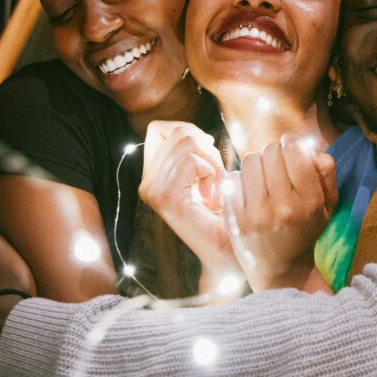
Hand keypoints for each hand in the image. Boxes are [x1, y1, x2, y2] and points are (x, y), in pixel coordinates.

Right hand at [139, 121, 234, 276]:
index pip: (158, 127)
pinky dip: (211, 172)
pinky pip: (191, 161)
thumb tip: (200, 134)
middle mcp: (146, 183)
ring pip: (187, 143)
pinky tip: (213, 196)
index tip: (207, 152)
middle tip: (216, 179)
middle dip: (207, 149)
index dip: (188, 130)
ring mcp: (152, 191)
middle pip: (179, 133)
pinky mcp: (166, 198)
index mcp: (151, 176)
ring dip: (212, 162)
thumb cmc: (225, 212)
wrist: (230, 249)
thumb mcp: (205, 176)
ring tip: (215, 188)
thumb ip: (193, 154)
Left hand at [225, 135, 337, 291]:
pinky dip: (241, 180)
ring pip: (249, 160)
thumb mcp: (327, 204)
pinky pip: (233, 178)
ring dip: (257, 164)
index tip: (292, 151)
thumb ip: (325, 171)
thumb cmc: (306, 230)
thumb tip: (308, 146)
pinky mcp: (236, 219)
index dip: (292, 144)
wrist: (281, 270)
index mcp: (309, 201)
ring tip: (263, 178)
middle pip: (271, 151)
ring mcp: (257, 214)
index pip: (294, 150)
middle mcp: (283, 207)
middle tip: (278, 167)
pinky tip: (250, 193)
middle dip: (275, 154)